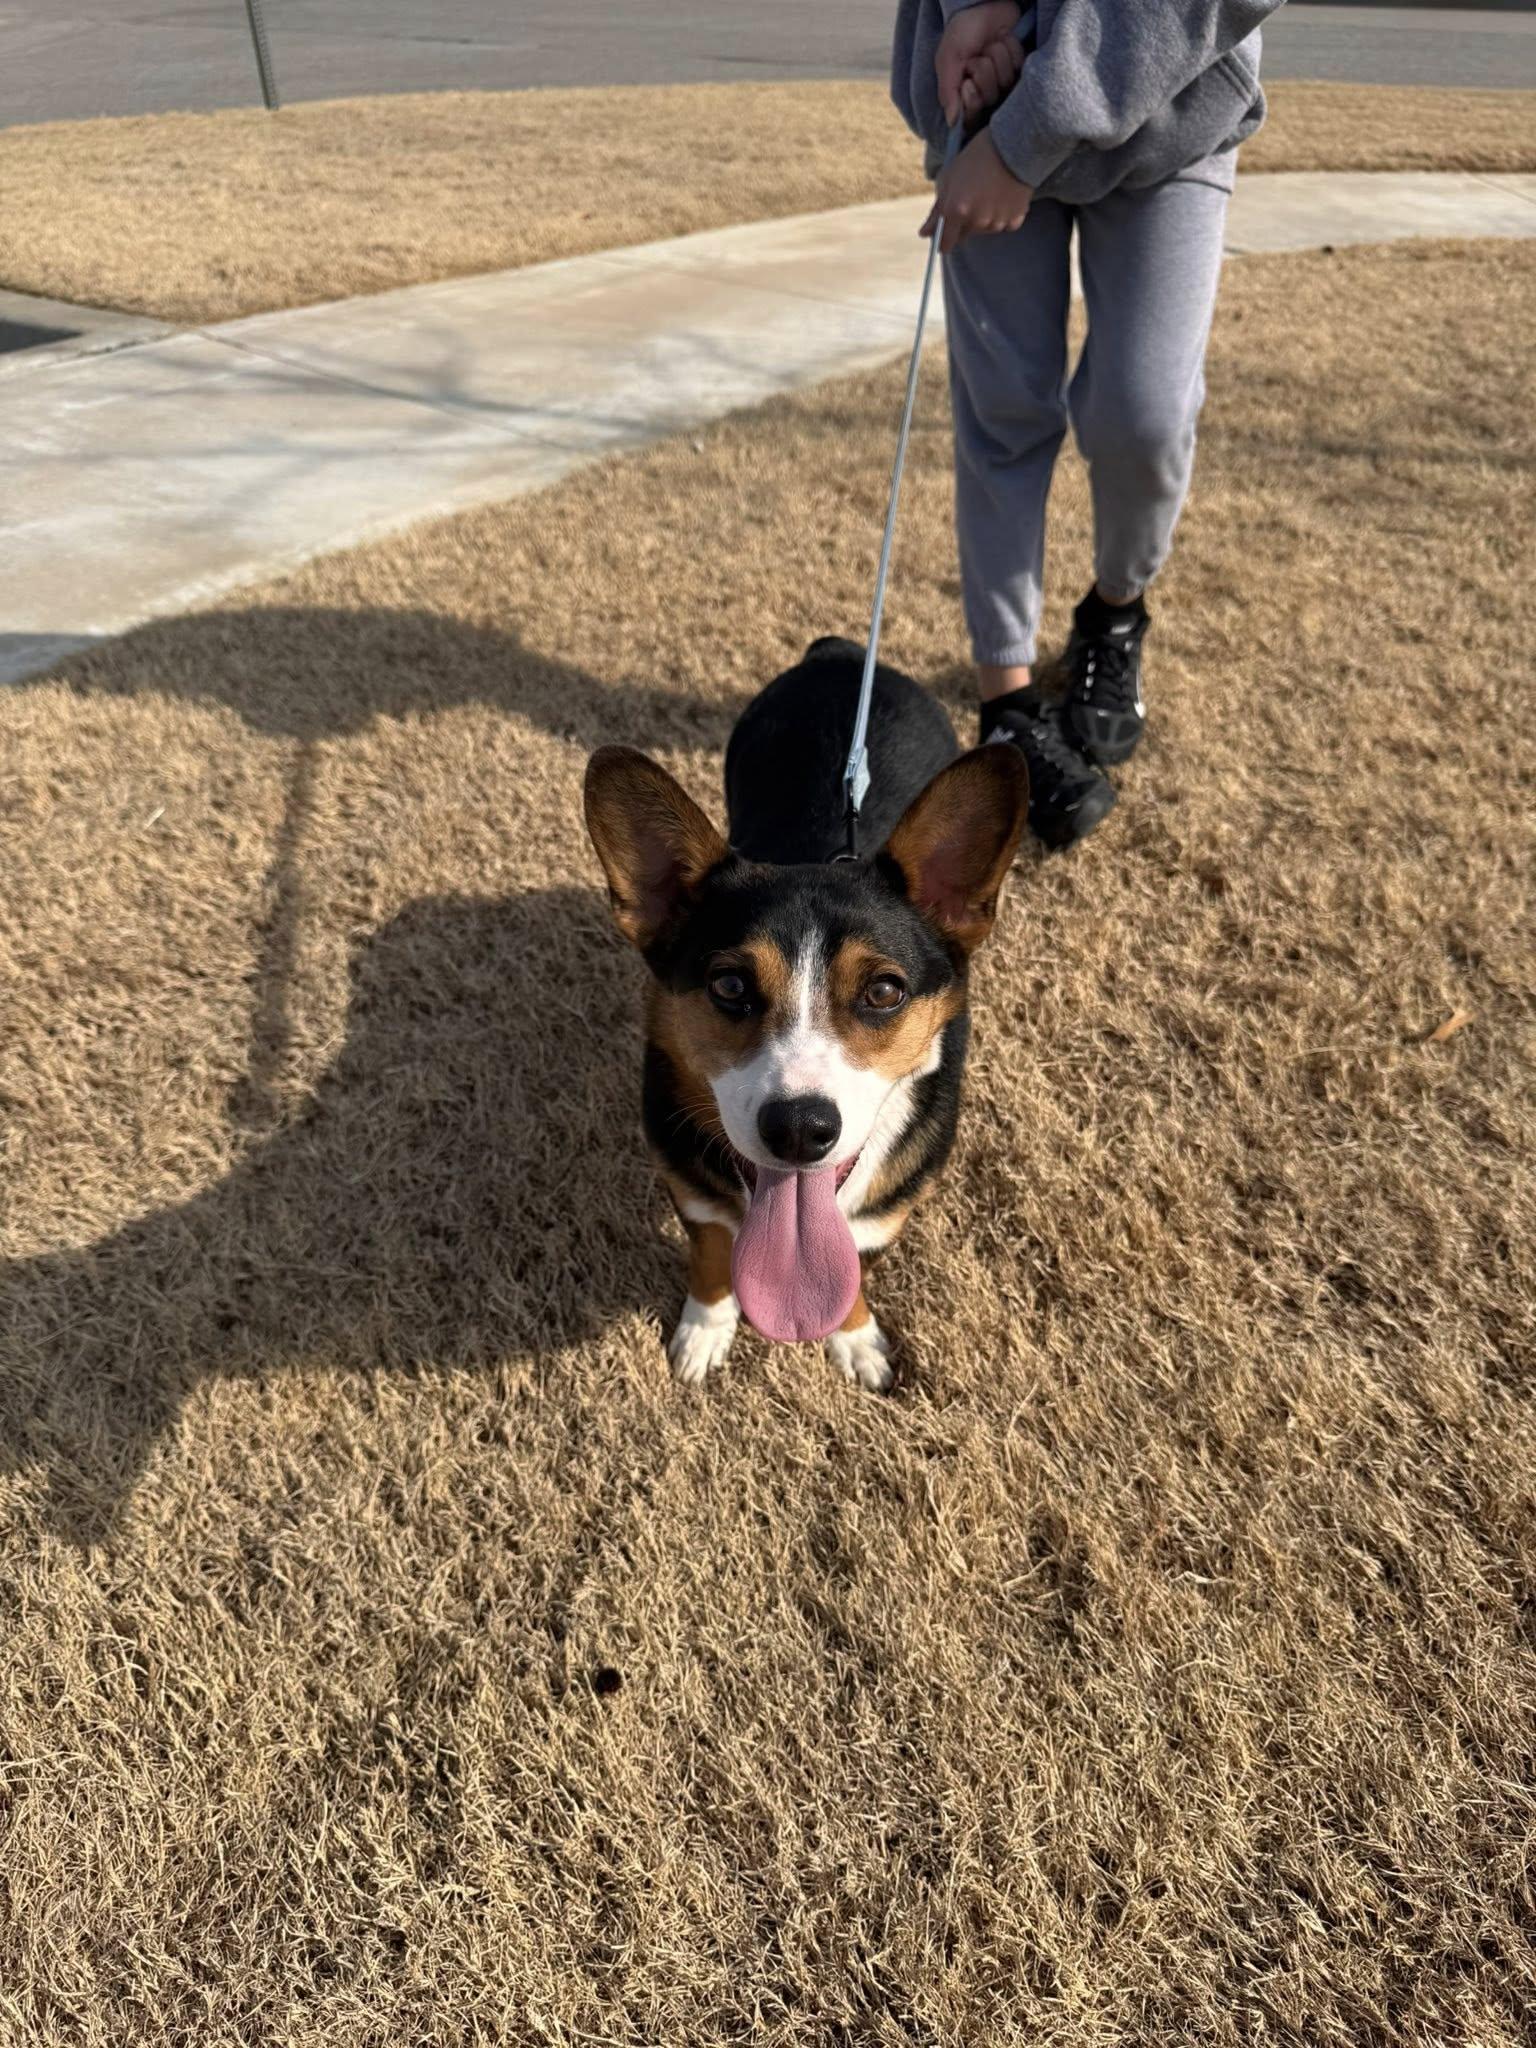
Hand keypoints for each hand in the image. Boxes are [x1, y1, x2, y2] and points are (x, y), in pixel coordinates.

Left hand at [920, 131, 1032, 253]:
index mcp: (957, 210)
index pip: (945, 243)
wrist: (1014, 143)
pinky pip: (1004, 226)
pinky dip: (1003, 215)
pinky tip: (1004, 195)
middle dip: (964, 223)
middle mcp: (976, 221)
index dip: (943, 241)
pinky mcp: (1015, 220)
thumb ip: (937, 210)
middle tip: (972, 197)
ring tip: (990, 191)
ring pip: (985, 230)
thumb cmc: (977, 156)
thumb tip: (924, 234)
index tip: (943, 239)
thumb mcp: (950, 178)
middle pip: (965, 235)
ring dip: (984, 218)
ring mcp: (997, 222)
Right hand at [935, 1, 1024, 127]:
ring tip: (991, 45)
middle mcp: (984, 91)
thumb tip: (953, 122)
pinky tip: (1005, 39)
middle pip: (989, 98)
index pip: (971, 116)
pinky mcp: (1020, 67)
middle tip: (978, 57)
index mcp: (964, 94)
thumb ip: (948, 91)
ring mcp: (1003, 80)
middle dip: (984, 72)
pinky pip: (1019, 66)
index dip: (972, 100)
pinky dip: (1011, 49)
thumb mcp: (948, 58)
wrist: (984, 4)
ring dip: (997, 57)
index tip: (967, 83)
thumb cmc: (963, 30)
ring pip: (1005, 81)